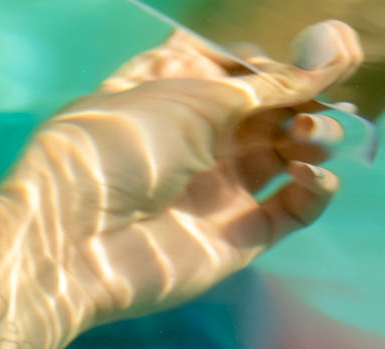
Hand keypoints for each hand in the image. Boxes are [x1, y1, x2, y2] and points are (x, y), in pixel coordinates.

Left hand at [2, 19, 363, 323]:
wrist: (71, 243)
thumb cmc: (113, 153)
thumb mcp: (187, 99)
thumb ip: (260, 83)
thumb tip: (324, 58)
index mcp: (167, 96)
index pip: (232, 68)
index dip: (266, 62)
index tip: (290, 58)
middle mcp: (192, 142)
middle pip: (269, 109)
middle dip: (304, 95)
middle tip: (323, 92)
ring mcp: (215, 190)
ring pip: (289, 154)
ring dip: (316, 136)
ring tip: (308, 137)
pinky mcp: (234, 237)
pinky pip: (293, 209)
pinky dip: (316, 190)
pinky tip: (310, 176)